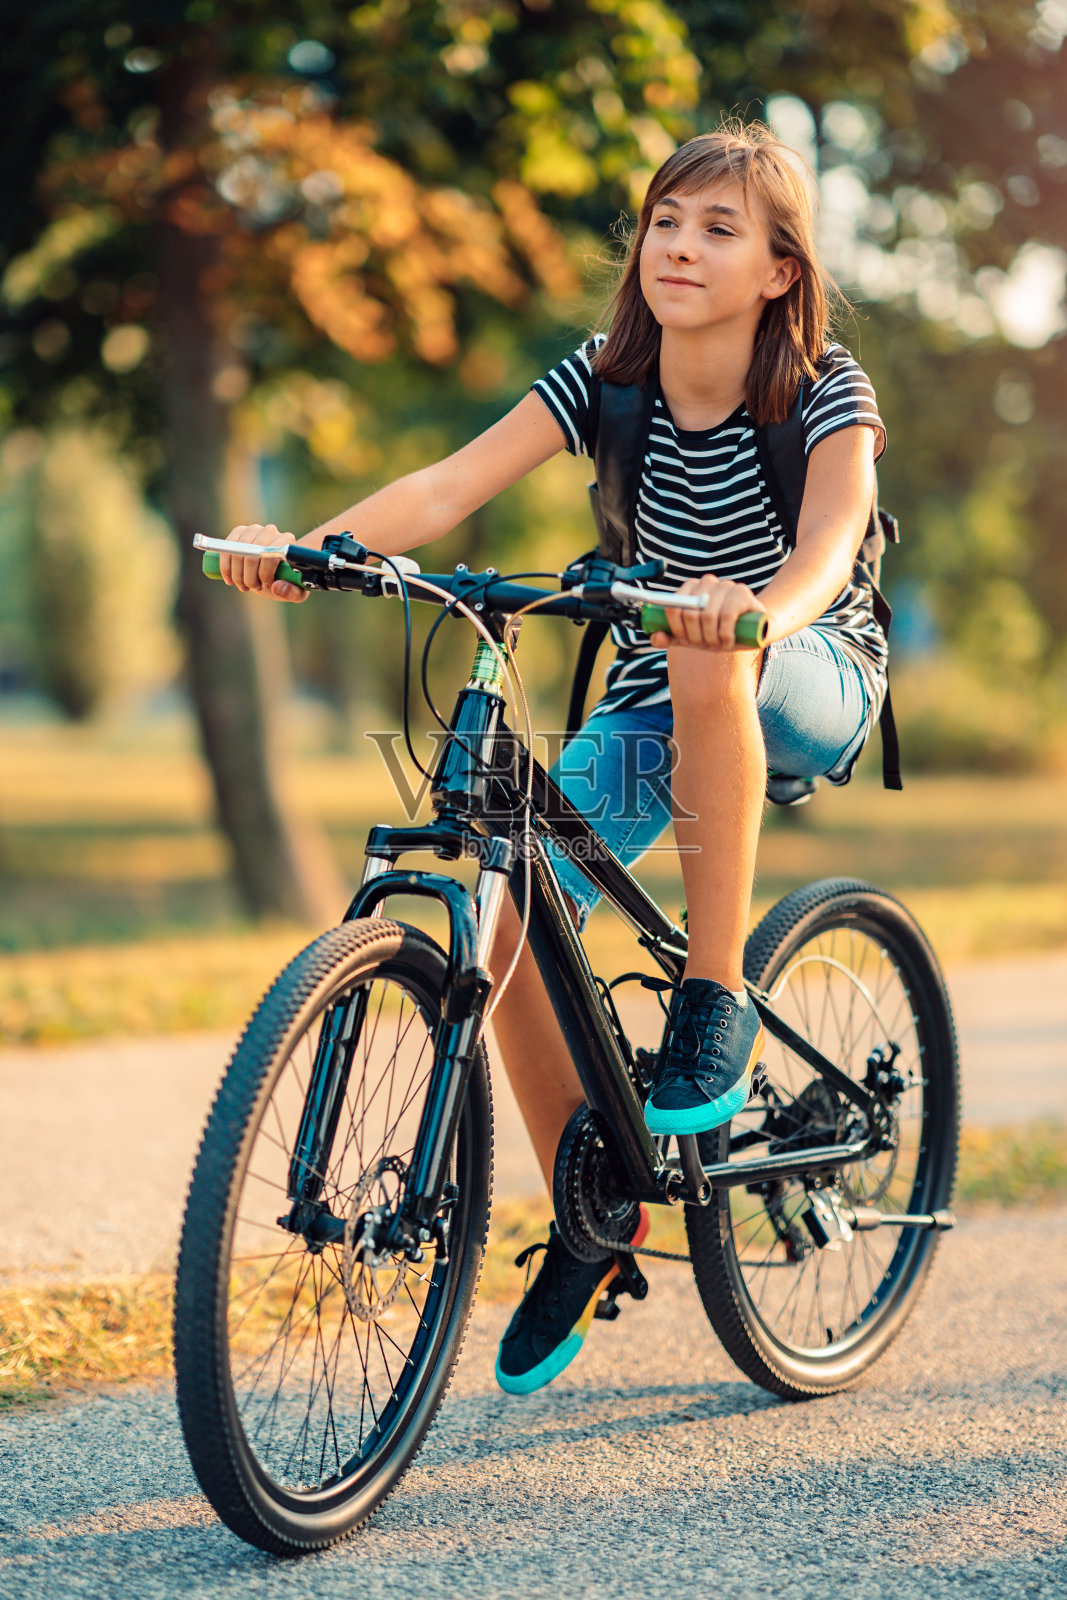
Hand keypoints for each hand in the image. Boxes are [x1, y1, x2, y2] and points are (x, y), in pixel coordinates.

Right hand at [219, 524, 307, 602]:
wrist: (276, 570)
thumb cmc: (288, 580)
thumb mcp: (297, 591)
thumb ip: (292, 592)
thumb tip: (276, 586)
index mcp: (287, 542)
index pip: (270, 556)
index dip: (264, 575)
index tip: (265, 586)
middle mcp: (270, 531)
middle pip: (252, 556)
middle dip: (249, 578)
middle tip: (251, 588)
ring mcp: (254, 529)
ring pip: (237, 553)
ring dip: (236, 574)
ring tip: (242, 585)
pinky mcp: (240, 531)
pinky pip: (227, 548)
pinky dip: (225, 566)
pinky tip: (229, 579)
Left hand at [651, 574, 767, 650]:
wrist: (754, 629)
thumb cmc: (718, 631)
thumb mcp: (692, 637)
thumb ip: (671, 637)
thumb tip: (655, 638)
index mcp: (690, 588)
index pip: (673, 607)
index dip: (677, 630)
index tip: (687, 641)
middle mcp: (707, 582)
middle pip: (689, 613)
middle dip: (696, 637)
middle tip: (706, 645)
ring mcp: (725, 585)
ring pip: (707, 616)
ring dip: (711, 638)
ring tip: (719, 644)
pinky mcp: (743, 593)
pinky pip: (726, 616)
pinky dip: (725, 635)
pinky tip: (729, 641)